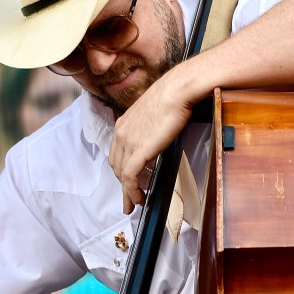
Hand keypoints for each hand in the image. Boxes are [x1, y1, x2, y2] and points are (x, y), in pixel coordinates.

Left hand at [108, 66, 195, 212]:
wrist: (177, 90)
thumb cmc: (173, 97)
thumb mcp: (155, 113)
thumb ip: (150, 128)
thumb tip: (158, 137)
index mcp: (124, 124)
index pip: (117, 152)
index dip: (121, 169)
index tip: (127, 181)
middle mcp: (121, 133)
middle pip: (116, 166)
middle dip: (121, 184)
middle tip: (129, 199)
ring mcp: (128, 142)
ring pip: (121, 174)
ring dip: (127, 192)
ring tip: (134, 203)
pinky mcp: (138, 150)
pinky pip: (130, 177)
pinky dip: (132, 191)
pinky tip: (139, 198)